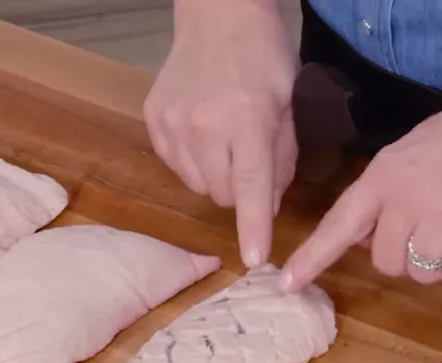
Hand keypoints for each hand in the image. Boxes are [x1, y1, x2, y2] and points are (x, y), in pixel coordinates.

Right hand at [145, 0, 299, 266]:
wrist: (217, 15)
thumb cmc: (262, 56)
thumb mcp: (286, 104)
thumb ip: (281, 159)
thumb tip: (269, 207)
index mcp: (247, 119)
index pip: (251, 185)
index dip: (253, 226)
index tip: (254, 260)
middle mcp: (205, 124)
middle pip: (223, 193)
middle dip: (241, 190)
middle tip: (249, 158)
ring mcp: (173, 123)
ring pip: (197, 185)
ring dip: (215, 177)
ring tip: (224, 140)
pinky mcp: (154, 121)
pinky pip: (176, 166)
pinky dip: (193, 161)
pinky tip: (202, 132)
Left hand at [281, 77, 441, 288]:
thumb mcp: (415, 150)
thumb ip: (387, 192)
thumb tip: (365, 237)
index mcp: (385, 175)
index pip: (339, 222)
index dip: (312, 257)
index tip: (287, 282)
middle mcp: (407, 197)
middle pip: (385, 261)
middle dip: (406, 257)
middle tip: (436, 228)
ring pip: (422, 273)